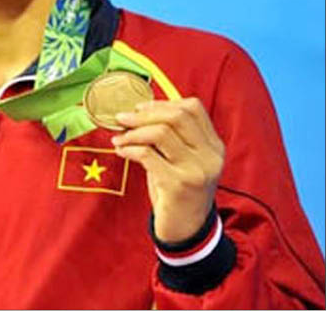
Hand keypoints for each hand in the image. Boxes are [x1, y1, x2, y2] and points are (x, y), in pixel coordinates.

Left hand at [111, 98, 224, 242]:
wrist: (186, 229)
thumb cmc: (178, 189)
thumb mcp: (182, 159)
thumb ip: (171, 136)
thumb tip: (139, 110)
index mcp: (213, 145)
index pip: (193, 108)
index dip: (162, 103)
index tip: (140, 108)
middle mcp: (210, 156)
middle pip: (177, 116)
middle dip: (144, 114)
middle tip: (122, 118)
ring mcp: (196, 171)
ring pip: (161, 133)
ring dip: (133, 132)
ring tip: (119, 138)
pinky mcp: (178, 185)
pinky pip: (147, 155)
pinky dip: (129, 149)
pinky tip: (122, 152)